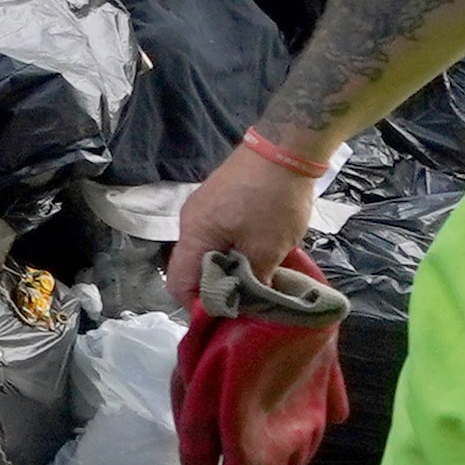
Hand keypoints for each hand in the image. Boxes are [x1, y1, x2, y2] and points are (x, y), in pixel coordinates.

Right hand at [173, 137, 324, 308]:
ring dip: (227, 269)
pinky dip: (232, 250)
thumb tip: (245, 304)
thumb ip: (252, 281)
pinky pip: (218, 235)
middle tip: (245, 303)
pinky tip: (257, 254)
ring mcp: (204, 207)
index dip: (198, 306)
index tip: (227, 318)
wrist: (286, 146)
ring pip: (207, 251)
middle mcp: (190, 221)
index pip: (178, 283)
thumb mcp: (267, 248)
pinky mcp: (220, 199)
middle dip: (215, 289)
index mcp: (194, 234)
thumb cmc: (272, 200)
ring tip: (255, 280)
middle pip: (191, 268)